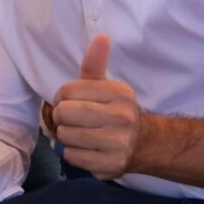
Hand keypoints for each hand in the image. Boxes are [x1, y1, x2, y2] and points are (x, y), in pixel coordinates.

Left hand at [51, 35, 143, 180]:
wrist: (142, 143)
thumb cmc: (113, 110)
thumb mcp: (105, 85)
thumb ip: (95, 64)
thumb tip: (101, 37)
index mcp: (118, 93)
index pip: (66, 91)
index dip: (61, 98)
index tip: (70, 102)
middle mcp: (121, 117)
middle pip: (64, 114)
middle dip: (61, 117)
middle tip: (71, 120)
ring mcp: (118, 143)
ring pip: (65, 136)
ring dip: (66, 136)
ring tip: (79, 134)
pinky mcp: (111, 165)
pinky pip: (72, 157)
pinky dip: (73, 154)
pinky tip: (86, 149)